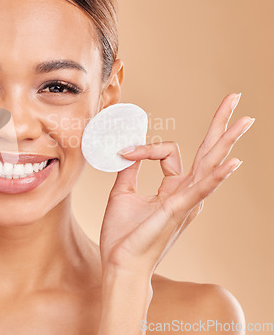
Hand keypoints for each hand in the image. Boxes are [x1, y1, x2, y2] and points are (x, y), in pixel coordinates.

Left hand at [99, 93, 253, 275]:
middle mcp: (186, 194)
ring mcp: (186, 202)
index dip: (145, 147)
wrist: (120, 263)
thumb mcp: (122, 193)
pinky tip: (232, 162)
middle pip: (208, 152)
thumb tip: (127, 149)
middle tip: (234, 100)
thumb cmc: (124, 235)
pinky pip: (200, 189)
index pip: (169, 152)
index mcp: (174, 189)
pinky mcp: (178, 210)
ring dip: (227, 140)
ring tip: (244, 120)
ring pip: (210, 164)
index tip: (124, 151)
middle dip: (221, 125)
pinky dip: (216, 175)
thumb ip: (129, 170)